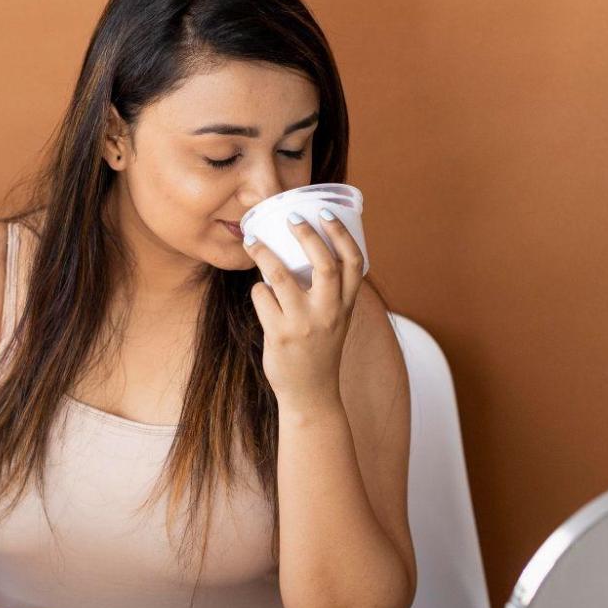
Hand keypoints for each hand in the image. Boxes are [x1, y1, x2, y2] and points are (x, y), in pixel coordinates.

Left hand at [244, 211, 362, 415]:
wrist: (311, 394)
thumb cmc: (319, 350)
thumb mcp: (335, 319)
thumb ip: (330, 291)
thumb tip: (306, 250)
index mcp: (346, 305)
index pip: (354, 261)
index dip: (342, 233)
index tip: (326, 212)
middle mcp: (329, 313)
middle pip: (324, 264)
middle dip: (307, 234)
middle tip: (290, 217)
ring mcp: (304, 324)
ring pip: (282, 276)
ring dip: (264, 254)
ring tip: (253, 241)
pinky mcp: (280, 335)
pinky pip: (262, 298)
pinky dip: (258, 290)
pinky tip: (259, 293)